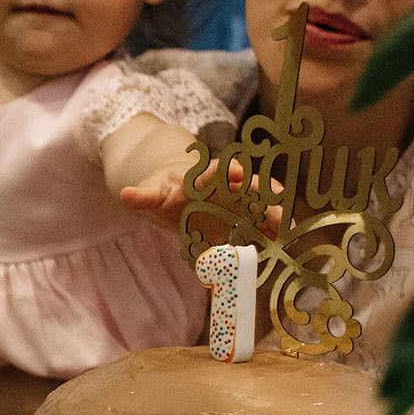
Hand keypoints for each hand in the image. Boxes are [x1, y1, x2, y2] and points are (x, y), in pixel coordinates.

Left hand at [119, 161, 286, 250]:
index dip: (227, 171)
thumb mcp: (153, 192)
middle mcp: (228, 187)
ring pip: (263, 204)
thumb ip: (143, 196)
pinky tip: (285, 243)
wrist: (177, 195)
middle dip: (264, 192)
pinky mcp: (246, 219)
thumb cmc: (167, 191)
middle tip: (278, 200)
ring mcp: (241, 202)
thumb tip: (124, 195)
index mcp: (204, 178)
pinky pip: (262, 225)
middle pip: (250, 186)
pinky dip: (272, 233)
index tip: (237, 173)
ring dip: (275, 213)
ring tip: (289, 227)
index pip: (217, 172)